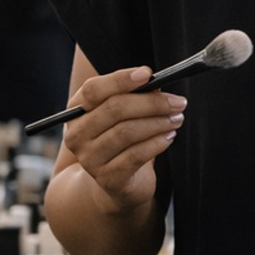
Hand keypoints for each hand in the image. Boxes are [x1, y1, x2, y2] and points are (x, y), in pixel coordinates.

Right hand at [62, 66, 184, 213]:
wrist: (115, 181)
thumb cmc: (121, 139)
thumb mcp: (122, 115)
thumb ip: (134, 96)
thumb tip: (156, 83)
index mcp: (77, 111)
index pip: (93, 90)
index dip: (121, 80)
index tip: (148, 73)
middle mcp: (77, 135)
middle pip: (114, 109)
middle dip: (151, 103)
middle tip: (178, 102)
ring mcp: (90, 159)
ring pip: (126, 132)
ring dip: (158, 122)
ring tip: (177, 118)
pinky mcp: (107, 178)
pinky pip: (135, 155)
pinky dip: (157, 143)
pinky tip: (169, 136)